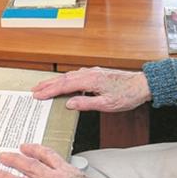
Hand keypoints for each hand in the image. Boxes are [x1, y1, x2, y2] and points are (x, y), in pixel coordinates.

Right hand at [31, 67, 151, 111]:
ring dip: (55, 81)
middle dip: (48, 84)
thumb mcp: (106, 105)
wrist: (142, 85)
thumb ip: (86, 104)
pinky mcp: (97, 73)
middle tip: (34, 90)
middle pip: (64, 78)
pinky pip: (76, 75)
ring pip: (69, 76)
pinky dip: (66, 79)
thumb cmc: (127, 95)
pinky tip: (65, 83)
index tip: (37, 95)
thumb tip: (69, 104)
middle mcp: (89, 73)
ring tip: (44, 86)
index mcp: (90, 80)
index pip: (64, 86)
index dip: (49, 91)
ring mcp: (93, 72)